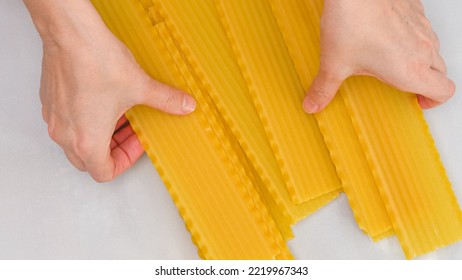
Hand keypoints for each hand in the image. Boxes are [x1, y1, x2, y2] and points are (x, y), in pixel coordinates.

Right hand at [25, 0, 195, 181]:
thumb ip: (165, 100)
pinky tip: (102, 100)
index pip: (104, 172)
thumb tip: (184, 105)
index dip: (126, 160)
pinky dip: (85, 120)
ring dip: (100, 134)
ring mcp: (54, 119)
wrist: (70, 34)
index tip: (137, 143)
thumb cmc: (96, 63)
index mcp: (87, 141)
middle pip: (89, 160)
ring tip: (119, 114)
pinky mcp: (49, 102)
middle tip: (131, 131)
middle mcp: (65, 134)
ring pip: (76, 141)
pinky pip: (67, 123)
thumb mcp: (140, 87)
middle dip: (114, 149)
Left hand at [303, 0, 455, 112]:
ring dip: (421, 60)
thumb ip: (325, 89)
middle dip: (427, 83)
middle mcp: (423, 49)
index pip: (444, 91)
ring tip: (394, 62)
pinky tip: (389, 37)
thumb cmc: (351, 22)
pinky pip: (423, 30)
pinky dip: (413, 38)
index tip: (419, 101)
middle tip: (407, 86)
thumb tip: (314, 103)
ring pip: (434, 50)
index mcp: (409, 70)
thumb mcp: (334, 65)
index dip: (434, 100)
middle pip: (441, 73)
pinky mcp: (416, 10)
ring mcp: (422, 28)